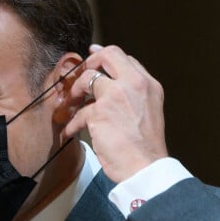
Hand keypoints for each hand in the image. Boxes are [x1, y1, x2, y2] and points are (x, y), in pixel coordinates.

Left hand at [63, 45, 167, 182]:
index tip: (93, 58)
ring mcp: (115, 96)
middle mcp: (133, 85)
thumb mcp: (148, 110)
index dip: (105, 57)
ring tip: (71, 105)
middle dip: (89, 62)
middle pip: (107, 55)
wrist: (145, 165)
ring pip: (87, 79)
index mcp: (148, 84)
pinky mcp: (99, 113)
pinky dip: (72, 124)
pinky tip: (71, 131)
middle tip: (79, 76)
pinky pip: (78, 112)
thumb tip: (111, 83)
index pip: (125, 58)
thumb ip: (133, 94)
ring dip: (74, 91)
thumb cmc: (145, 145)